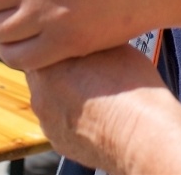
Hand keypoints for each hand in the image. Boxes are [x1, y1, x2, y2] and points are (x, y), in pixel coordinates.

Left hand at [25, 47, 168, 172]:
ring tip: (98, 95)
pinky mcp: (60, 144)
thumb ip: (91, 41)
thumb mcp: (114, 45)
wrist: (140, 135)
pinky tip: (99, 115)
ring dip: (67, 95)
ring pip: (53, 100)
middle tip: (91, 69)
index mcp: (47, 64)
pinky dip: (75, 118)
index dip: (63, 45)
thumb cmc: (130, 88)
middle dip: (62, 71)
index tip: (79, 45)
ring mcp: (48, 122)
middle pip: (44, 74)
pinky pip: (62, 124)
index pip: (42, 47)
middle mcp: (40, 93)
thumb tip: (91, 36)